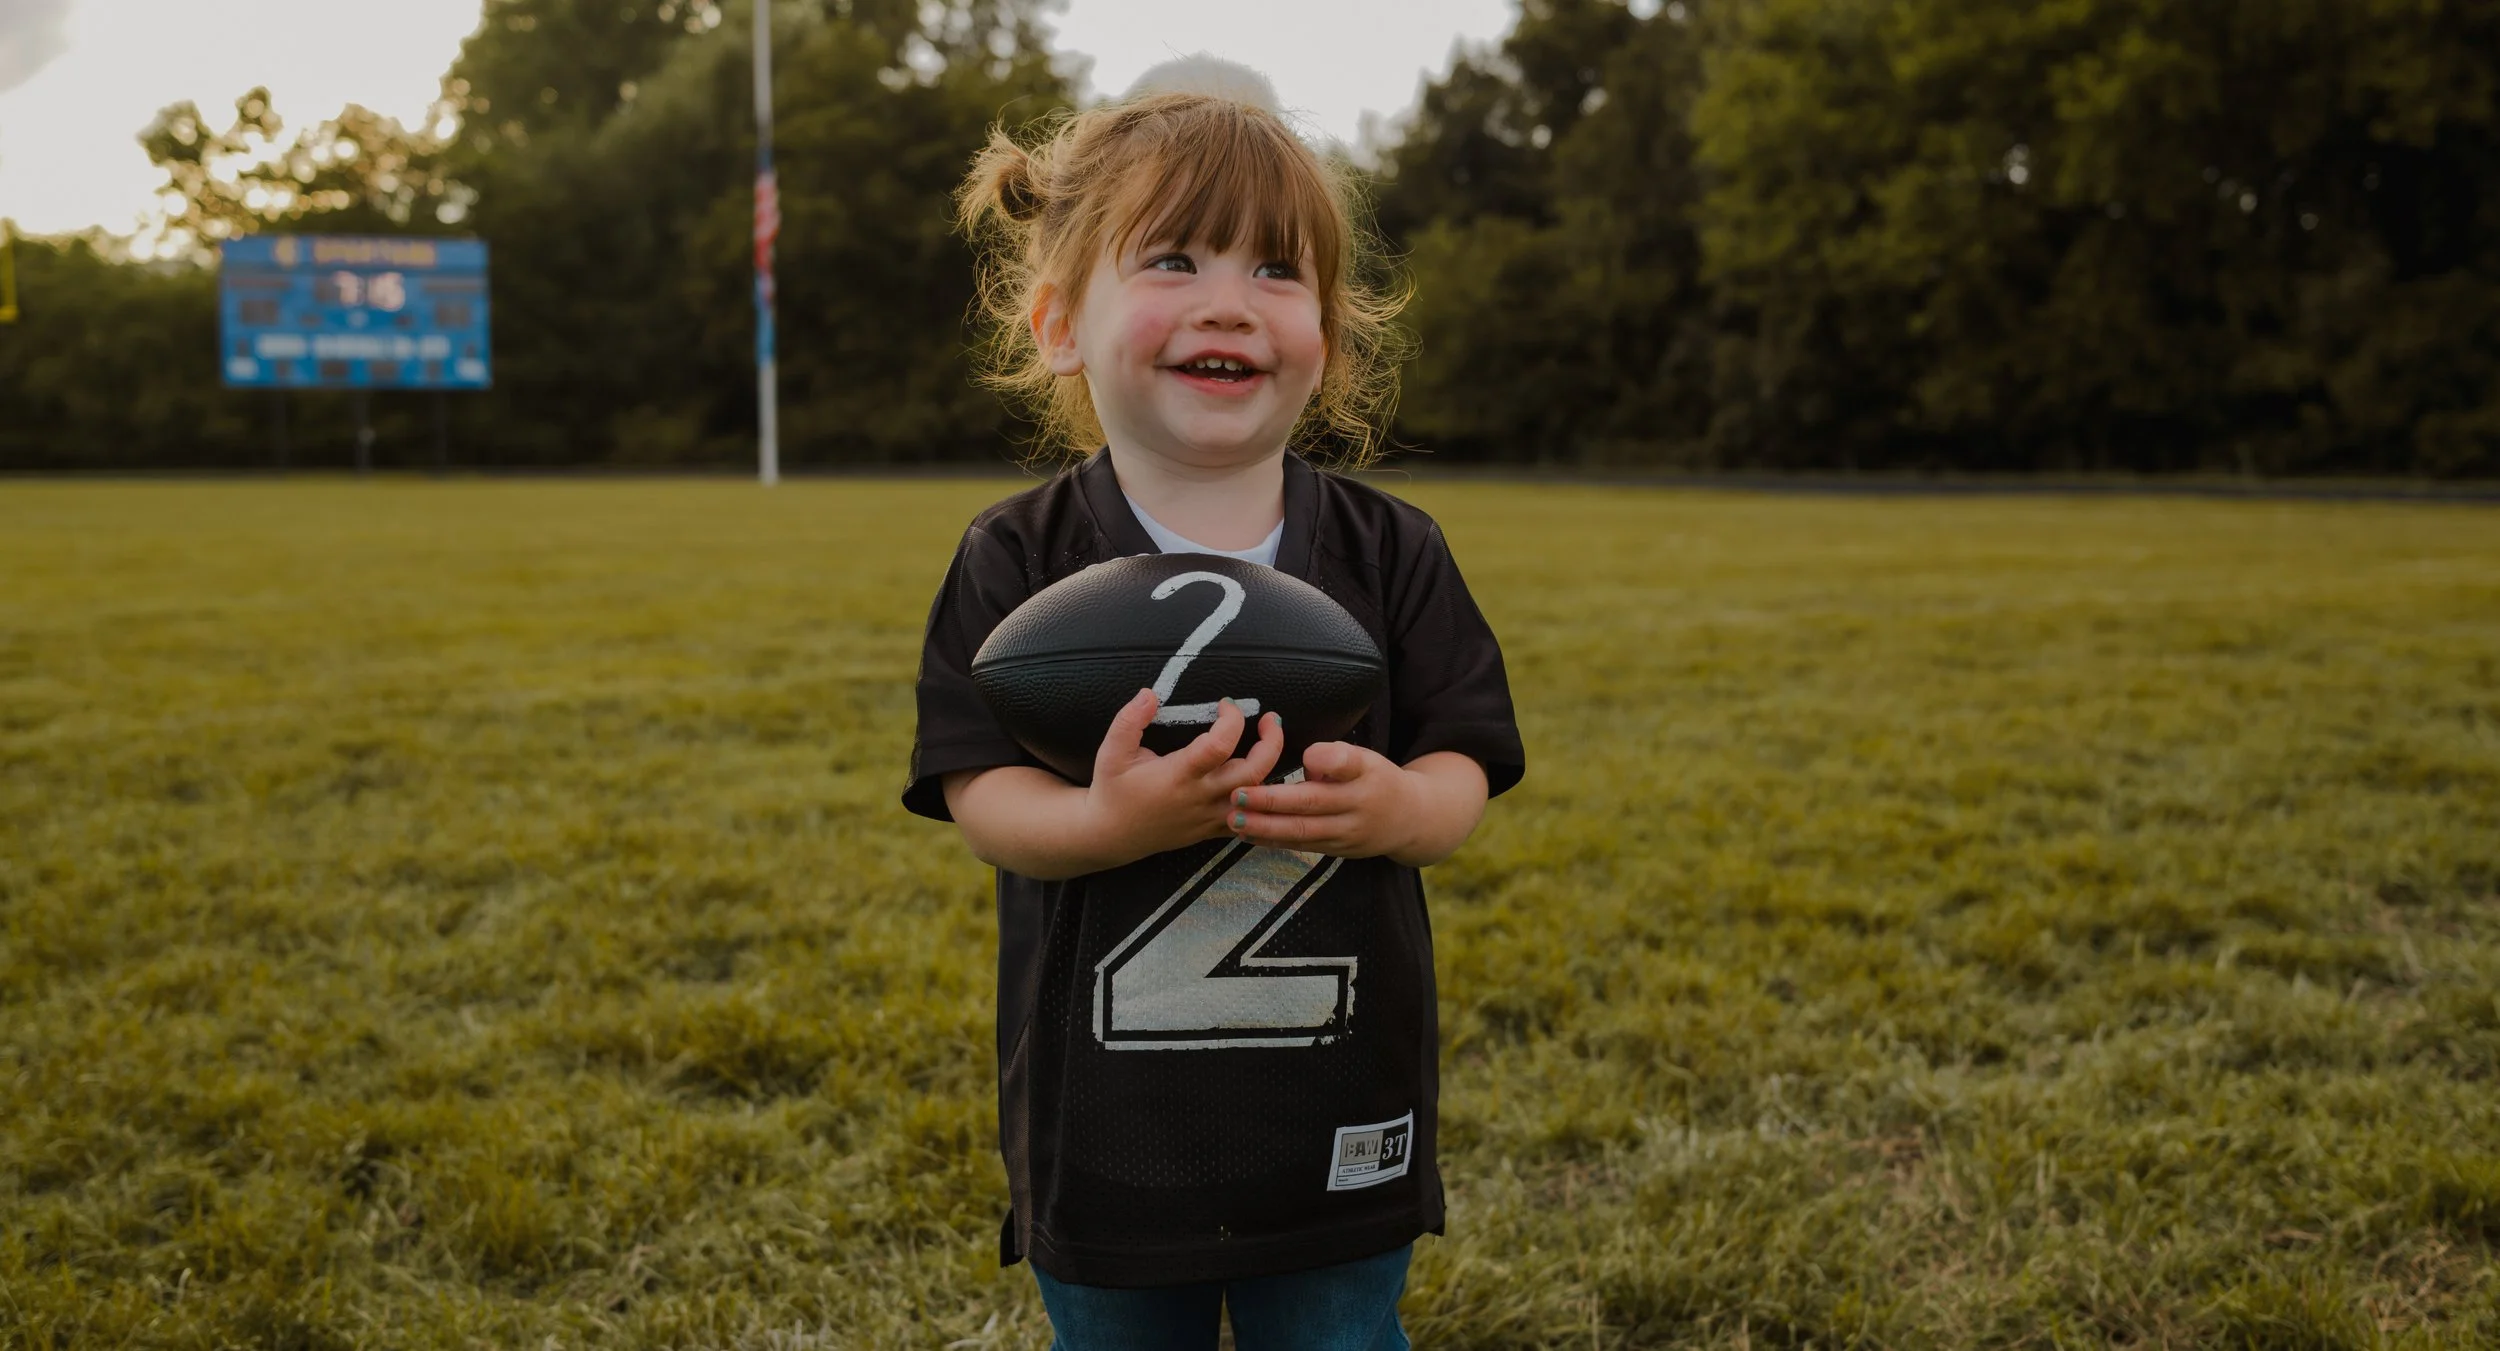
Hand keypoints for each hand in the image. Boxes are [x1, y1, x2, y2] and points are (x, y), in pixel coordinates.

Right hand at [1083, 688, 1283, 862]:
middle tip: (1270, 719)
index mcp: (1178, 776)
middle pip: (1253, 772)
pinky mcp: (1212, 829)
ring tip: (1269, 742)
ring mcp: (1210, 817)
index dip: (1232, 720)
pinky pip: (1249, 818)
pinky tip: (1262, 776)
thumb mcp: (1111, 752)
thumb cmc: (1113, 791)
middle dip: (1272, 742)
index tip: (1226, 704)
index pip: (1219, 745)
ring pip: (1258, 797)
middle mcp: (1200, 797)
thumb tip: (1149, 694)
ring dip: (1270, 768)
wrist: (1110, 836)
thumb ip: (1130, 720)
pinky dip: (1262, 798)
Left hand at [1224, 740, 1422, 858]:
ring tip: (1234, 820)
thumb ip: (1338, 757)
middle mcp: (1355, 807)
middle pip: (1311, 805)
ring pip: (1302, 832)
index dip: (1323, 760)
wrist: (1408, 821)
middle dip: (1271, 802)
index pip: (1344, 764)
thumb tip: (1308, 759)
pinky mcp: (1336, 851)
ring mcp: (1345, 834)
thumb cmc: (1377, 781)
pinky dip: (1273, 841)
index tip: (1300, 755)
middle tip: (1238, 796)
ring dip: (1265, 828)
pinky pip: (1301, 845)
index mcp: (1363, 776)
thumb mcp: (1367, 759)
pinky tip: (1248, 834)